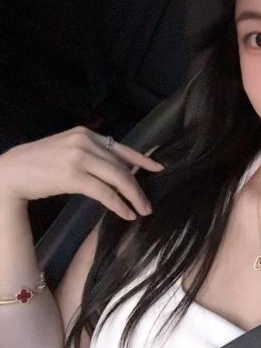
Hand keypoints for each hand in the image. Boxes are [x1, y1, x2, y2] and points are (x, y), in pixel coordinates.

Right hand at [0, 127, 162, 220]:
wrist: (11, 172)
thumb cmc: (38, 164)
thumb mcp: (67, 149)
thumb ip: (89, 154)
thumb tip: (115, 169)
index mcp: (85, 133)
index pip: (121, 147)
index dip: (142, 159)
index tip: (158, 168)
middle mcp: (84, 141)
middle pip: (122, 166)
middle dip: (138, 186)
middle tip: (149, 203)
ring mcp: (79, 157)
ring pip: (117, 178)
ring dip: (133, 197)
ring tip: (142, 211)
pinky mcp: (73, 176)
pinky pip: (105, 192)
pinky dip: (118, 204)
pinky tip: (126, 214)